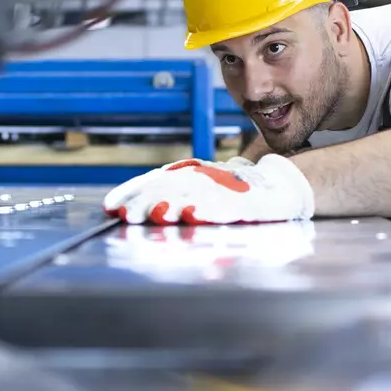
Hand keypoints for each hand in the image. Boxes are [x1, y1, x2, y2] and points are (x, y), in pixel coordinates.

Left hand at [103, 154, 313, 224]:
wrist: (280, 187)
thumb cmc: (233, 192)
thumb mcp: (199, 187)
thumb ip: (171, 195)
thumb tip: (130, 208)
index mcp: (188, 174)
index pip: (153, 180)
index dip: (131, 192)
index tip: (110, 208)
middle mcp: (202, 178)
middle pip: (168, 188)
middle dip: (146, 202)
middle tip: (128, 216)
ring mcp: (223, 190)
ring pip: (193, 195)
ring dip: (172, 205)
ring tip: (156, 214)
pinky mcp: (245, 203)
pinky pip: (224, 206)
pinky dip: (208, 210)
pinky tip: (193, 215)